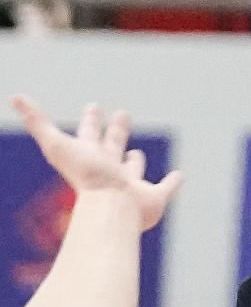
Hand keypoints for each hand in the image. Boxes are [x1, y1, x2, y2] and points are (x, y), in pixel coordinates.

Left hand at [11, 95, 182, 233]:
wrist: (109, 210)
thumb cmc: (84, 178)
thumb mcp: (54, 144)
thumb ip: (36, 120)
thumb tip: (15, 96)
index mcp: (90, 160)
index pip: (89, 136)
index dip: (91, 122)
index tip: (93, 107)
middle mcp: (109, 173)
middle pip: (111, 149)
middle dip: (116, 132)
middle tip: (122, 114)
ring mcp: (130, 187)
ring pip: (133, 171)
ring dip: (135, 162)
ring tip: (136, 152)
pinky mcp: (153, 200)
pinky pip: (165, 189)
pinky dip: (173, 183)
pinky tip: (179, 176)